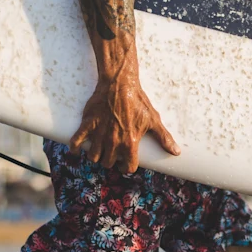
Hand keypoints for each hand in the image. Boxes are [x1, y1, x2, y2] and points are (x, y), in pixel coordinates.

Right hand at [70, 55, 179, 172]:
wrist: (119, 84)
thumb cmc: (138, 101)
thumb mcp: (153, 120)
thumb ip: (164, 138)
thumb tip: (176, 152)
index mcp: (130, 143)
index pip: (127, 167)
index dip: (126, 167)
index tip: (125, 163)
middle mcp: (114, 142)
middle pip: (109, 163)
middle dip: (111, 161)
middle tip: (112, 153)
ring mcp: (99, 134)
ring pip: (94, 157)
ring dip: (96, 156)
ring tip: (99, 150)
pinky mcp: (88, 124)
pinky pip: (77, 141)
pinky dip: (75, 148)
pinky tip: (77, 149)